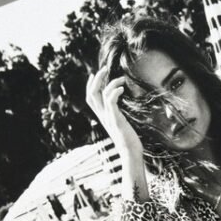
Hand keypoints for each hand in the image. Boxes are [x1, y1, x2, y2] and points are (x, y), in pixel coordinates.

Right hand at [85, 64, 148, 198]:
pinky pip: (110, 102)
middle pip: (91, 94)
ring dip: (108, 83)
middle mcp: (102, 116)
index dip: (90, 85)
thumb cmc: (129, 139)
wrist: (130, 152)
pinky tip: (122, 88)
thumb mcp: (120, 124)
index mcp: (102, 116)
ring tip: (120, 78)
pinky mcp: (115, 120)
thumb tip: (119, 109)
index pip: (90, 98)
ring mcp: (108, 118)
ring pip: (99, 95)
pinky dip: (114, 92)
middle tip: (103, 68)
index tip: (94, 73)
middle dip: (96, 79)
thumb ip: (117, 115)